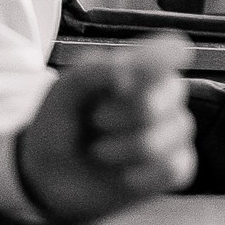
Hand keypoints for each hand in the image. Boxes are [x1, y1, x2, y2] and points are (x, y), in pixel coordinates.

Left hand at [15, 32, 195, 224]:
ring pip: (174, 133)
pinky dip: (144, 175)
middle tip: (96, 120)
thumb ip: (95, 71)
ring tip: (101, 150)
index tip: (154, 64)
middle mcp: (163, 97)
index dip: (166, 54)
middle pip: (172, 93)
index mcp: (139, 68)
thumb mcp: (65, 91)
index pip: (171, 49)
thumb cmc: (60, 124)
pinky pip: (176, 168)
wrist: (48, 175)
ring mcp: (172, 133)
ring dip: (128, 147)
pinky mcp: (173, 168)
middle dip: (127, 111)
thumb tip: (128, 72)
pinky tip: (123, 175)